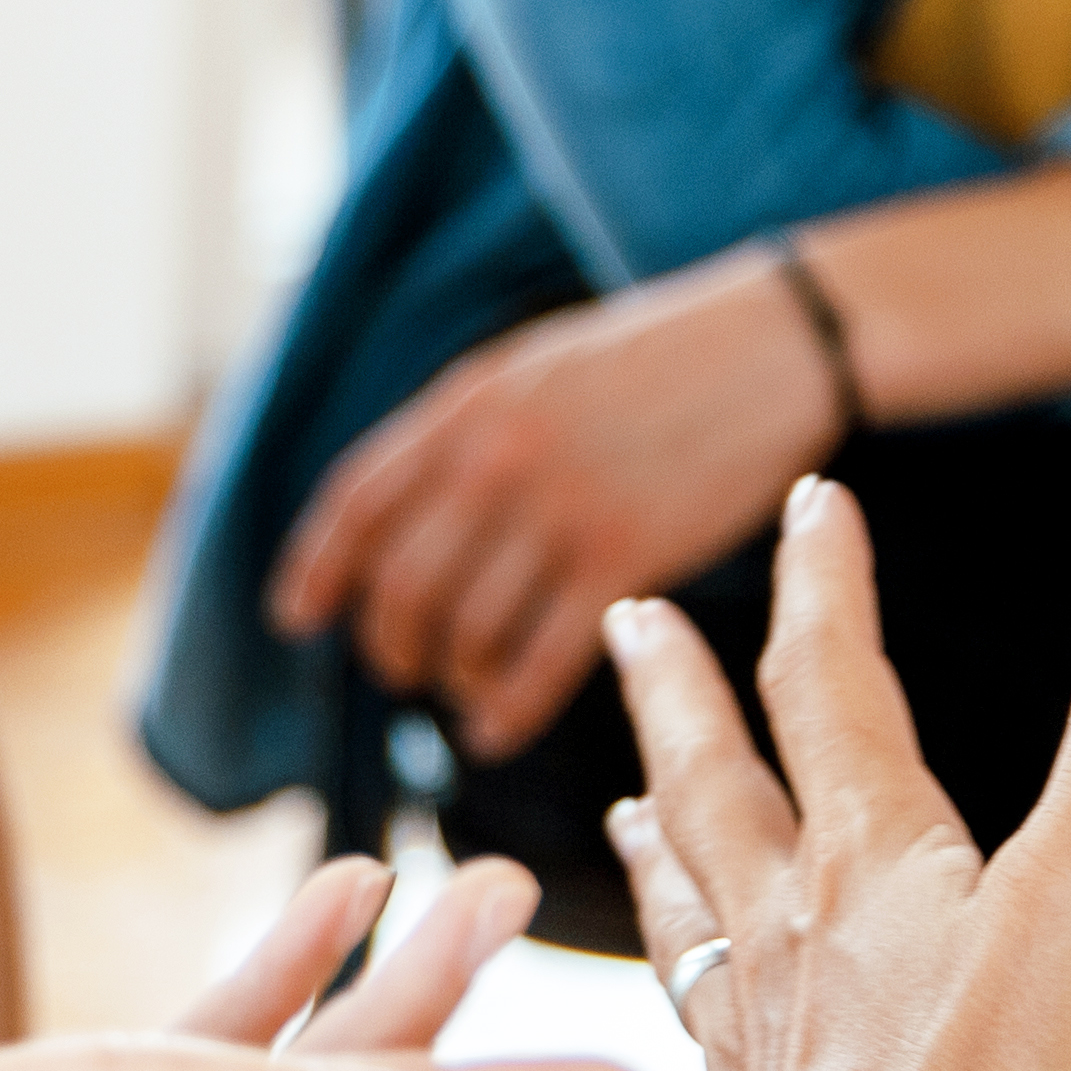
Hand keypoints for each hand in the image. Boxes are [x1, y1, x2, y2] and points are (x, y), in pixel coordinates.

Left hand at [265, 257, 839, 760]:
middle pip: (400, 583)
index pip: (357, 501)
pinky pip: (538, 662)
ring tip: (464, 688)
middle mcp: (497, 458)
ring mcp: (561, 510)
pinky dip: (504, 708)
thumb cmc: (656, 358)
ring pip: (465, 631)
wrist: (774, 342)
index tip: (296, 617)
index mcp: (467, 402)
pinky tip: (495, 727)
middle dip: (388, 642)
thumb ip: (464, 433)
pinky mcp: (626, 559)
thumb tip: (397, 515)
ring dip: (452, 676)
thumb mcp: (535, 366)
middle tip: (401, 667)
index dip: (318, 568)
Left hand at [597, 478, 1070, 1070]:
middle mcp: (784, 943)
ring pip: (687, 929)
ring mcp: (750, 1057)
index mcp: (865, 865)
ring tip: (623, 819)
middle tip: (626, 618)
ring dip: (659, 862)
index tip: (814, 502)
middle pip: (716, 786)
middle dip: (680, 693)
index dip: (827, 586)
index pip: (835, 686)